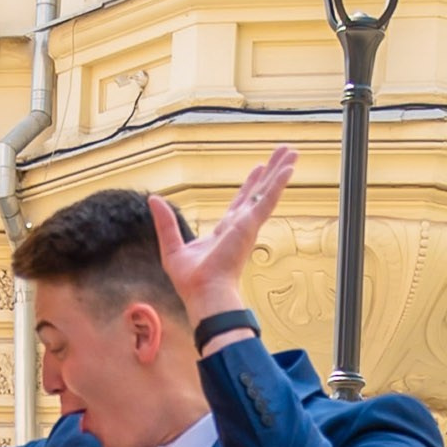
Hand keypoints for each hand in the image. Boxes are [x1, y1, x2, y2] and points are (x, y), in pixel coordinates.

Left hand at [150, 147, 296, 321]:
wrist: (204, 293)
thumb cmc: (192, 281)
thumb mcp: (172, 246)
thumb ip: (166, 222)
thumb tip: (154, 199)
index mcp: (225, 231)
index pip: (240, 202)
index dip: (250, 185)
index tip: (258, 169)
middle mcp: (241, 226)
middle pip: (259, 192)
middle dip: (271, 172)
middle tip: (284, 155)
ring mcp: (248, 225)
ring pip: (268, 191)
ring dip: (280, 171)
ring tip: (293, 154)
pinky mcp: (251, 225)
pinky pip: (267, 199)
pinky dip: (278, 183)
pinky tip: (288, 168)